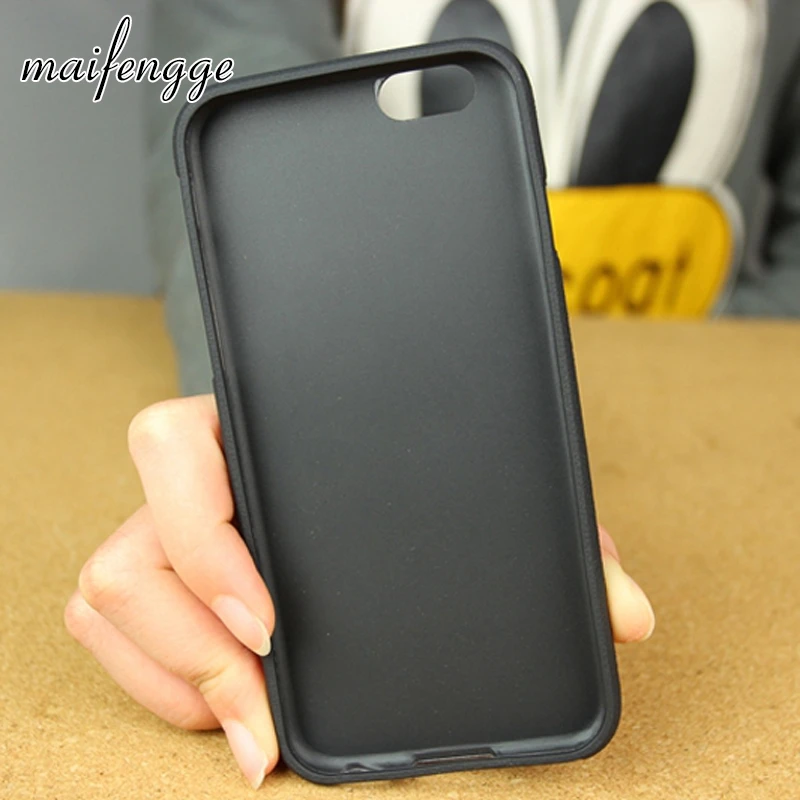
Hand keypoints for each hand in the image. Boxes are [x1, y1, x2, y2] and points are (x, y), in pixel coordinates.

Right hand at [65, 395, 654, 788]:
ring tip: (249, 725)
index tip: (268, 621)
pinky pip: (113, 634)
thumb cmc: (421, 469)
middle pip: (126, 551)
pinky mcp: (161, 585)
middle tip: (261, 717)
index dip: (202, 535)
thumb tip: (628, 615)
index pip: (171, 443)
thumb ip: (557, 544)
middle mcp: (200, 482)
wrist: (369, 458)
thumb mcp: (479, 494)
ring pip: (106, 599)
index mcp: (255, 430)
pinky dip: (157, 684)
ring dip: (169, 678)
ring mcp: (168, 532)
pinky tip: (227, 710)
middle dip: (185, 652)